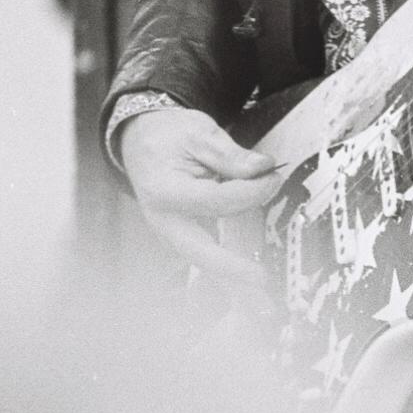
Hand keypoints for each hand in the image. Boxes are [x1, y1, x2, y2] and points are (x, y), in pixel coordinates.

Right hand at [120, 106, 279, 282]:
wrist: (140, 139)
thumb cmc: (167, 135)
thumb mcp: (200, 133)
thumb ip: (232, 155)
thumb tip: (263, 168)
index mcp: (165, 191)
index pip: (217, 200)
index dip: (251, 191)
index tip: (273, 178)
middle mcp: (163, 219)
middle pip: (200, 251)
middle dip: (231, 268)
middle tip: (261, 278)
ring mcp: (168, 231)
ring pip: (202, 256)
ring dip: (230, 267)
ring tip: (259, 279)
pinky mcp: (178, 234)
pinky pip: (203, 250)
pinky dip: (224, 257)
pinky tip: (245, 266)